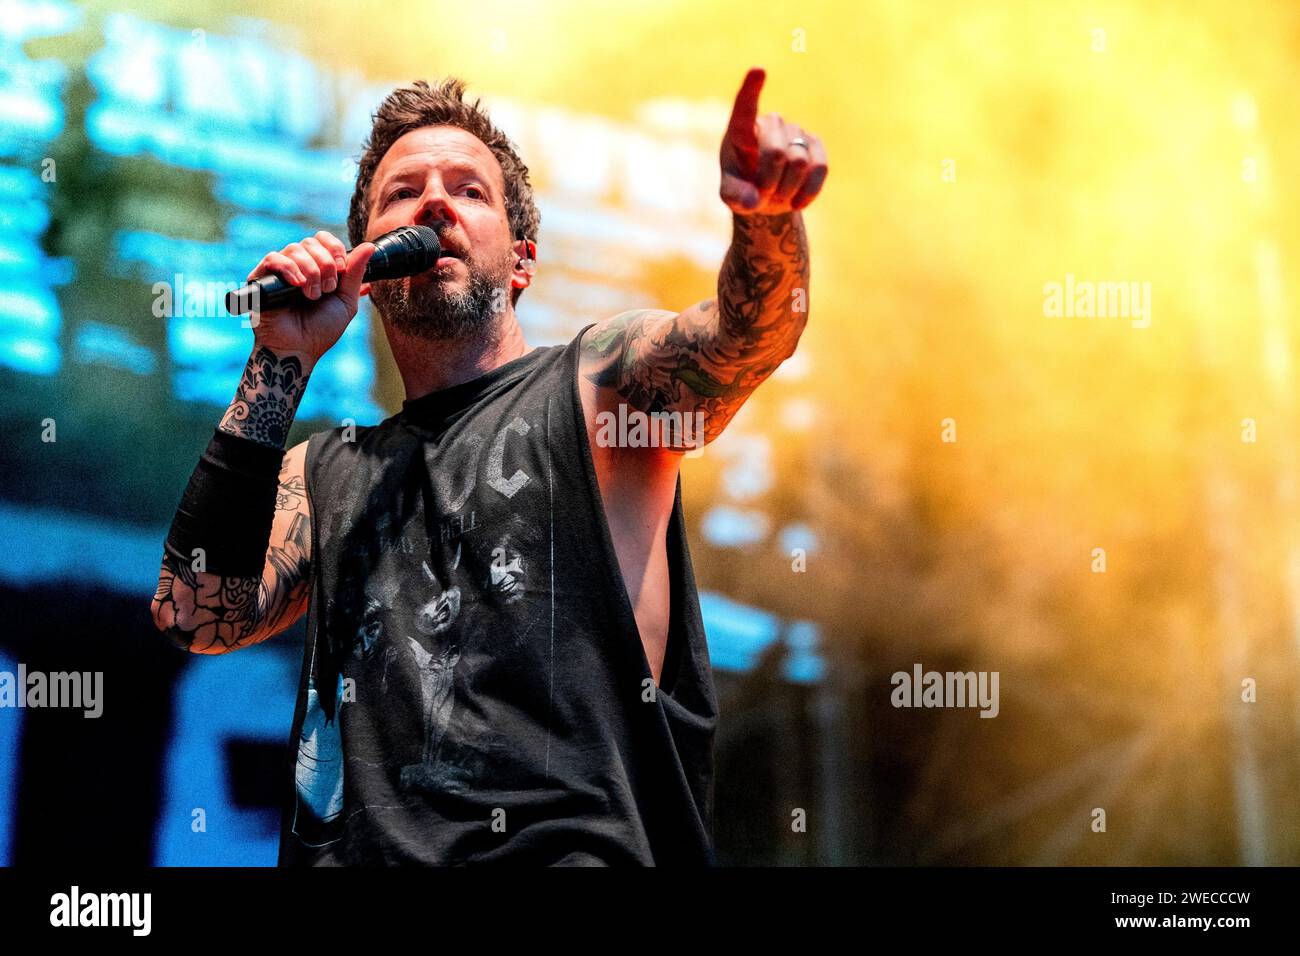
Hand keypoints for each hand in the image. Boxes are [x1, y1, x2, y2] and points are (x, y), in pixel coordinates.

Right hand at [245, 231, 376, 364]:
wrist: (299, 349)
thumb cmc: (321, 329)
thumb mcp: (346, 301)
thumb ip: (355, 273)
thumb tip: (369, 246)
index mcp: (317, 267)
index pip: (323, 239)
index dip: (334, 248)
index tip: (341, 269)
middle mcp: (297, 266)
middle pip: (310, 242)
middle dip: (325, 264)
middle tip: (327, 290)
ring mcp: (279, 271)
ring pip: (294, 249)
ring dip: (310, 272)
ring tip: (312, 296)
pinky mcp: (260, 278)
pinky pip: (273, 258)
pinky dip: (289, 269)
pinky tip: (297, 285)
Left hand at [719, 67, 827, 215]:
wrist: (768, 195)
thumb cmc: (744, 189)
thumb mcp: (732, 197)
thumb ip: (736, 197)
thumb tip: (753, 200)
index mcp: (742, 130)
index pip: (745, 108)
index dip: (751, 90)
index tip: (757, 70)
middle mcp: (770, 124)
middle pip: (776, 153)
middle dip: (770, 182)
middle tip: (763, 195)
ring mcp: (795, 131)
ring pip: (799, 164)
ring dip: (787, 189)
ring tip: (777, 195)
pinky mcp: (816, 144)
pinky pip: (820, 168)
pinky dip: (808, 191)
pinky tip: (797, 201)